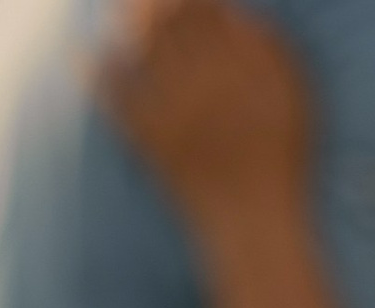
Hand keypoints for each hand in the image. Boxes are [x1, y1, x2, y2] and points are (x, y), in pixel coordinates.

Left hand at [100, 0, 310, 238]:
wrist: (254, 218)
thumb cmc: (282, 153)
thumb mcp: (293, 91)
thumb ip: (267, 45)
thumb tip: (233, 8)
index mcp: (242, 63)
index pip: (208, 11)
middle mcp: (207, 80)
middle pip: (173, 25)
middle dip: (154, 2)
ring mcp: (177, 112)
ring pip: (147, 56)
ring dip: (129, 24)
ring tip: (118, 4)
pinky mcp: (154, 143)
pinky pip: (121, 106)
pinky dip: (100, 80)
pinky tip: (81, 58)